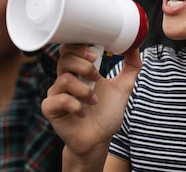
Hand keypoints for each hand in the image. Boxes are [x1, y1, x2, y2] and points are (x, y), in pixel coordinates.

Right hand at [42, 45, 141, 163]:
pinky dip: (75, 105)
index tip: (96, 54)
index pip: (71, 48)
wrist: (99, 139)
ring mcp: (57, 93)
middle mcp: (65, 79)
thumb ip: (131, 66)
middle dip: (83, 65)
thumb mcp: (123, 87)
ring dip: (84, 89)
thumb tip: (135, 46)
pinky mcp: (51, 108)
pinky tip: (83, 112)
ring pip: (65, 79)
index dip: (80, 47)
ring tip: (94, 100)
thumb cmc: (107, 113)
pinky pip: (59, 99)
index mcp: (79, 70)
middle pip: (65, 59)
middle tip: (96, 76)